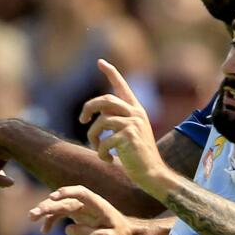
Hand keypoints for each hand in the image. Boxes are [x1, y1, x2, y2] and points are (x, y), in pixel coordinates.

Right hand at [29, 185, 136, 234]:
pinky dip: (51, 221)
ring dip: (45, 211)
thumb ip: (90, 234)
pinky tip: (43, 232)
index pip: (82, 193)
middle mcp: (87, 204)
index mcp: (98, 205)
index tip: (53, 197)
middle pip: (65, 200)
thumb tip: (68, 229)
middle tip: (34, 214)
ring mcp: (81, 209)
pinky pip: (60, 215)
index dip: (67, 193)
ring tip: (31, 218)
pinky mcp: (77, 215)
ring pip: (59, 206)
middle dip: (48, 205)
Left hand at [80, 60, 166, 190]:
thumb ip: (115, 119)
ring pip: (100, 122)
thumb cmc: (136, 155)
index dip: (111, 73)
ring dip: (93, 138)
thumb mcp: (127, 133)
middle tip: (82, 120)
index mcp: (136, 110)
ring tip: (97, 149)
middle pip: (104, 100)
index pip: (122, 86)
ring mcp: (133, 124)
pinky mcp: (129, 137)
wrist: (151, 173)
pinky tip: (109, 160)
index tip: (100, 62)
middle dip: (88, 108)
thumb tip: (98, 113)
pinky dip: (101, 153)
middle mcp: (136, 113)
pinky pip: (104, 141)